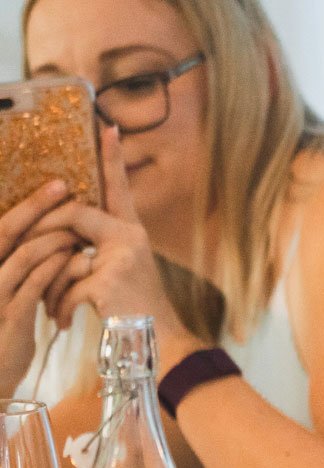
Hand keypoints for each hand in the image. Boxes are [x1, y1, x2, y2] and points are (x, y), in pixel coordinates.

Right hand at [0, 180, 82, 390]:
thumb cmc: (4, 330)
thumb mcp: (8, 293)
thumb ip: (21, 265)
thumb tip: (47, 234)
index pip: (1, 227)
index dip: (26, 204)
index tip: (55, 182)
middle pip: (6, 232)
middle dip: (35, 206)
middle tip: (62, 185)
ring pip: (24, 254)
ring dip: (54, 236)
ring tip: (78, 226)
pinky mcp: (10, 316)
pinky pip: (35, 283)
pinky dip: (56, 266)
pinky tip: (74, 256)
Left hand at [34, 124, 192, 355]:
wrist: (155, 340)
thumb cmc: (133, 307)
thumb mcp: (119, 270)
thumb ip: (97, 247)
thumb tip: (58, 238)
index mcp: (132, 231)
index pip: (118, 187)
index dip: (113, 159)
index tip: (109, 127)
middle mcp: (131, 237)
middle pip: (72, 215)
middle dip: (42, 234)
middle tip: (26, 253)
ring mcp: (121, 258)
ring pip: (63, 254)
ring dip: (51, 284)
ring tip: (51, 305)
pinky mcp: (109, 281)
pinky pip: (66, 284)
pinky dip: (58, 306)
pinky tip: (62, 320)